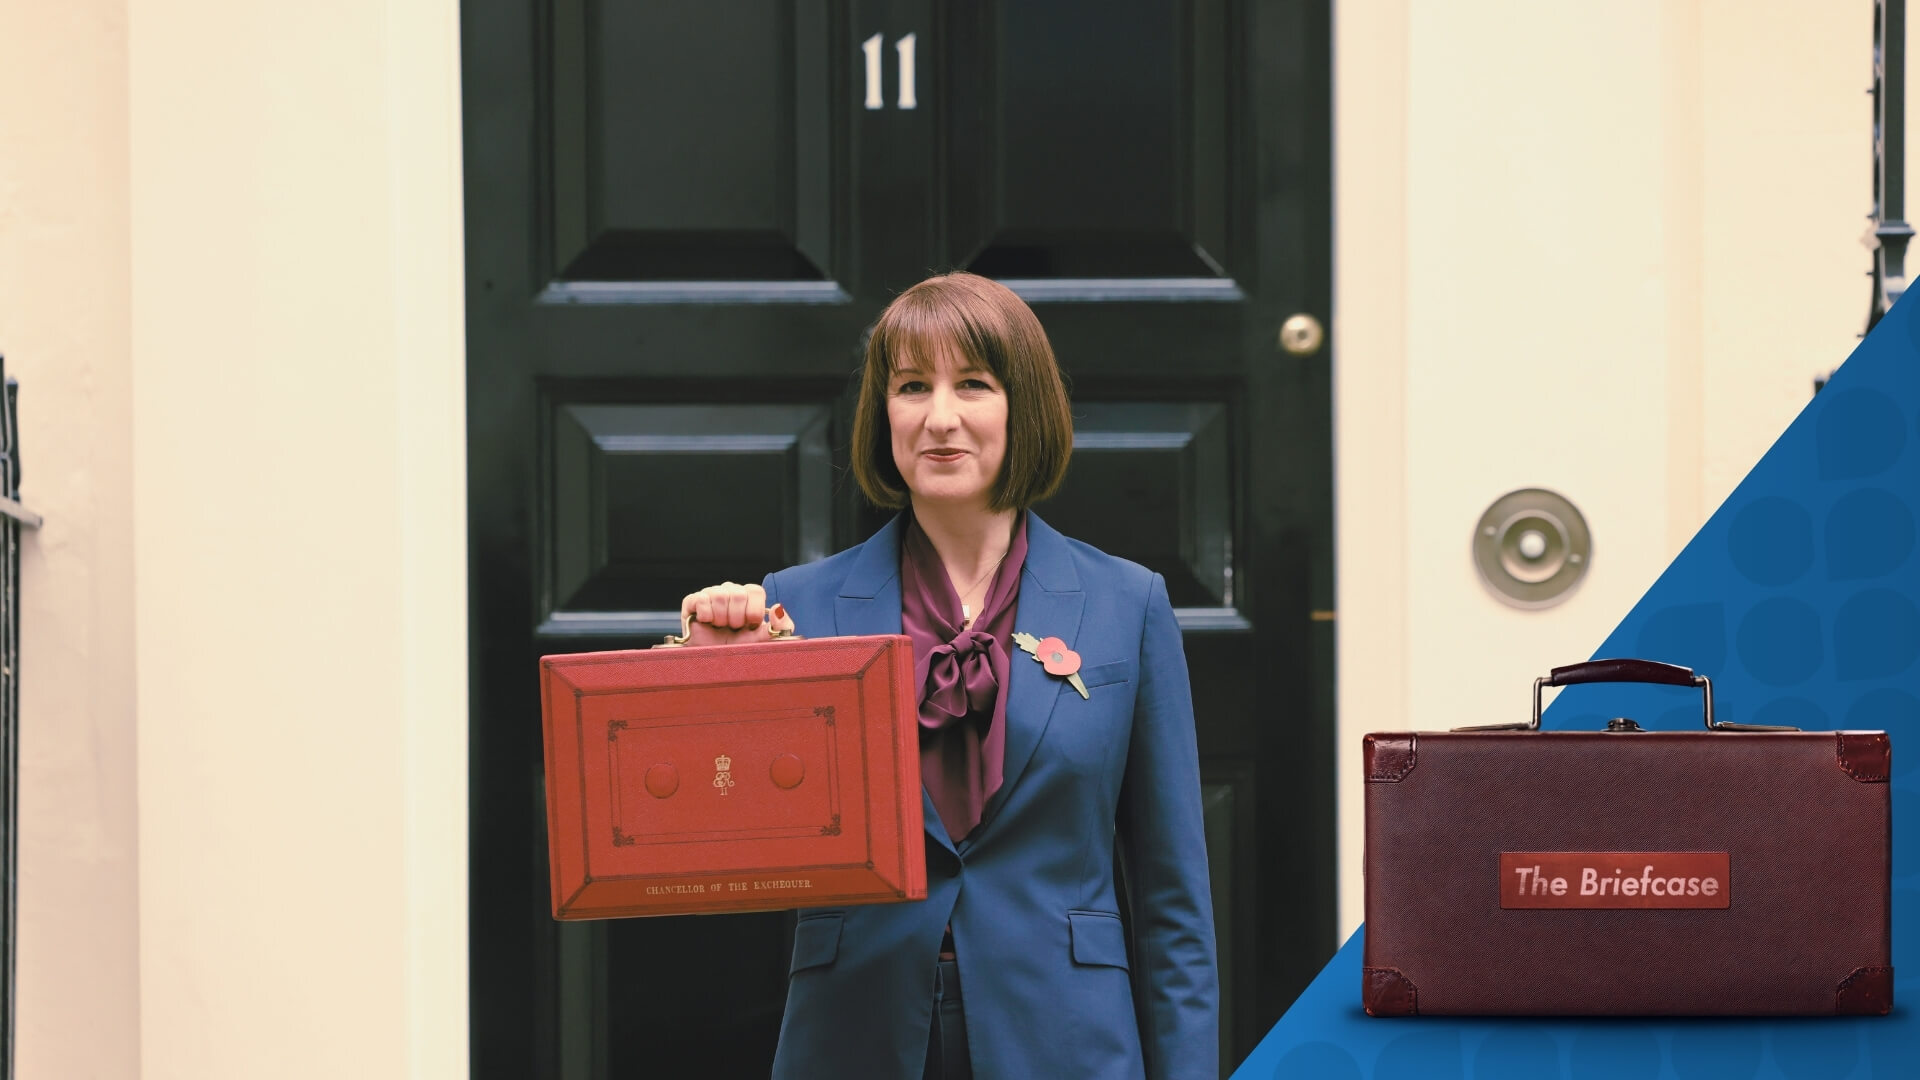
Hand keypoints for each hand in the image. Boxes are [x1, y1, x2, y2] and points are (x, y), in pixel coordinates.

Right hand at [678, 582, 795, 645]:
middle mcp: (730, 592)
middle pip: (738, 593)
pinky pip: (701, 598)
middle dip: (737, 618)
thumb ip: (781, 627)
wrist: (715, 666)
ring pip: (719, 595)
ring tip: (720, 628)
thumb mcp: (765, 642)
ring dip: (721, 618)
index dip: (754, 611)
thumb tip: (778, 607)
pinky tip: (707, 623)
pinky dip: (705, 615)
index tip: (750, 627)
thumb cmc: (741, 652)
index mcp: (749, 598)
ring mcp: (711, 595)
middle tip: (733, 630)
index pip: (755, 590)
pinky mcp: (692, 602)